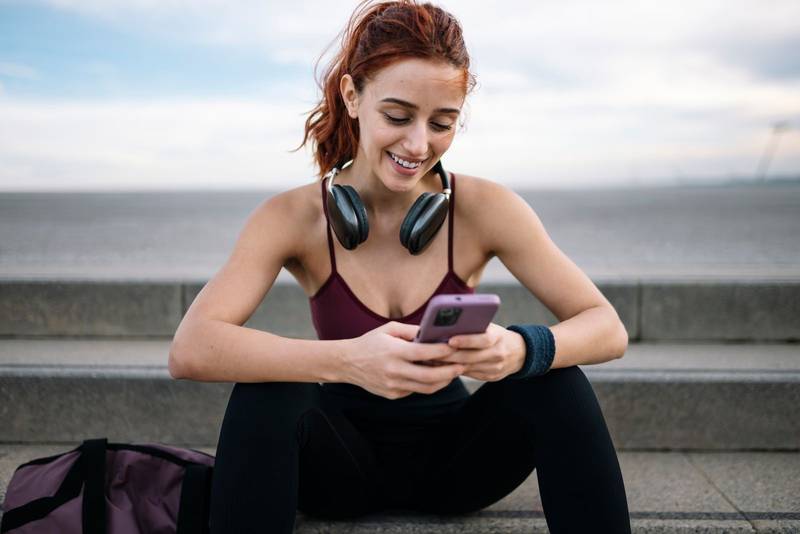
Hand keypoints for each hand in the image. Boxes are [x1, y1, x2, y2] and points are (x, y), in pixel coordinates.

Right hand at [343, 321, 466, 399]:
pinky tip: (434, 377)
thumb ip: (411, 331)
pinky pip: (415, 391)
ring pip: (425, 388)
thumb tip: (432, 332)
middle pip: (429, 376)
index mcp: (393, 352)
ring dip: (442, 382)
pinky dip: (427, 384)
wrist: (347, 363)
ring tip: (452, 373)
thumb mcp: (388, 329)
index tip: (455, 347)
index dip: (441, 351)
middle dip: (449, 372)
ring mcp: (393, 385)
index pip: (423, 354)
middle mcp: (394, 371)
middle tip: (462, 365)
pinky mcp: (392, 394)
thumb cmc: (370, 342)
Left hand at [432, 322, 525, 381]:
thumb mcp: (490, 327)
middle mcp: (497, 354)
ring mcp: (494, 368)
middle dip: (449, 355)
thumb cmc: (497, 335)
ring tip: (431, 360)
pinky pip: (469, 375)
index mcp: (498, 338)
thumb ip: (474, 327)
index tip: (450, 340)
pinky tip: (441, 367)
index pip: (483, 340)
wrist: (520, 353)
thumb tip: (448, 326)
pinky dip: (454, 371)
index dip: (466, 341)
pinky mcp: (490, 377)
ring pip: (467, 368)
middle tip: (431, 352)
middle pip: (470, 357)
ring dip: (448, 364)